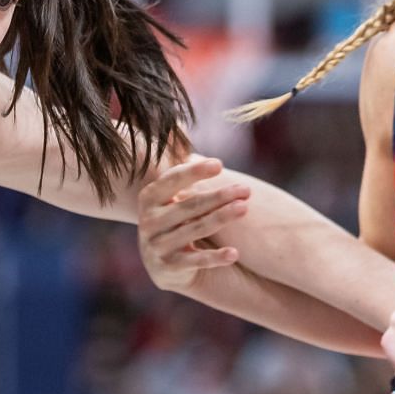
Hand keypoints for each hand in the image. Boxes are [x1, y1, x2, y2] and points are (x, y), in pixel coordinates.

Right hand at [136, 155, 248, 291]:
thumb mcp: (172, 195)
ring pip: (194, 230)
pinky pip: (196, 261)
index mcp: (148, 199)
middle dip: (219, 196)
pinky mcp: (168, 269)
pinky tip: (235, 253)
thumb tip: (180, 123)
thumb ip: (178, 166)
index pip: (170, 181)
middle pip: (188, 205)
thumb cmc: (177, 220)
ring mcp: (156, 247)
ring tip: (244, 208)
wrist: (168, 264)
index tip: (219, 165)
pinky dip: (216, 258)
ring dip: (221, 219)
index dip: (194, 172)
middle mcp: (148, 222)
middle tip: (246, 189)